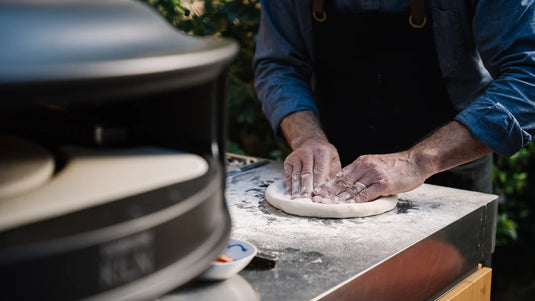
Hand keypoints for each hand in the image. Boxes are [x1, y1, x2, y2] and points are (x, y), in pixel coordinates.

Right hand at [279, 110, 340, 198]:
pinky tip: (290, 194)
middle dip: (306, 188)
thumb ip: (333, 173)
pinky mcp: (288, 161)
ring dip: (296, 189)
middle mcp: (308, 152)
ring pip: (296, 175)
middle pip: (306, 174)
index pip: (319, 171)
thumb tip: (330, 191)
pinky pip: (288, 175)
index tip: (317, 196)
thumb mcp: (333, 159)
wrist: (310, 141)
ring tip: (297, 201)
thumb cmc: (325, 155)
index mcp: (322, 152)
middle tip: (307, 201)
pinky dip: (289, 185)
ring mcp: (296, 156)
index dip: (318, 184)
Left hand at [312, 121, 491, 202]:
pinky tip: (348, 207)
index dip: (328, 184)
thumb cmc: (396, 166)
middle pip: (343, 182)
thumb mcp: (375, 164)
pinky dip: (356, 201)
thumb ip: (362, 172)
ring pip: (352, 188)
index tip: (317, 191)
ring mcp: (374, 174)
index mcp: (361, 162)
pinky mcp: (384, 183)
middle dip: (328, 192)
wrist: (416, 161)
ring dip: (339, 198)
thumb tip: (348, 183)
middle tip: (317, 200)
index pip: (340, 174)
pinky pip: (367, 194)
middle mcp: (365, 166)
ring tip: (328, 205)